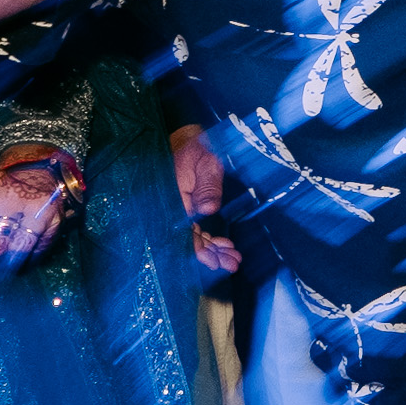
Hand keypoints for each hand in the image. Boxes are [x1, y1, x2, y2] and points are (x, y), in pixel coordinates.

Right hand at [168, 126, 245, 277]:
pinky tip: (225, 245)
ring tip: (232, 259)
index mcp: (173, 200)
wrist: (190, 139)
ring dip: (214, 249)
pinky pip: (197, 227)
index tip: (214, 261)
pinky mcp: (187, 207)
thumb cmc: (196, 149)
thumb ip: (207, 186)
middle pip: (190, 239)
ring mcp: (180, 209)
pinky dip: (211, 238)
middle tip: (231, 265)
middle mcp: (174, 209)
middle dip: (211, 255)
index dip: (198, 250)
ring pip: (195, 236)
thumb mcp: (205, 163)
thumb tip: (208, 210)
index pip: (183, 233)